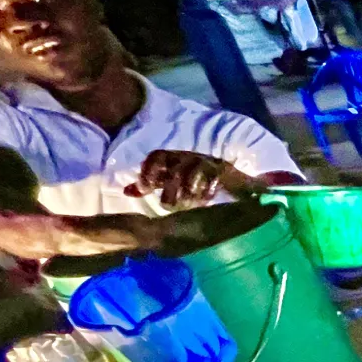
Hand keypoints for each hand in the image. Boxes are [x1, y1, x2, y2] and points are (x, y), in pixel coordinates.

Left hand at [125, 151, 247, 209]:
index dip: (149, 172)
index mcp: (175, 156)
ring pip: (191, 179)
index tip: (146, 190)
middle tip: (171, 205)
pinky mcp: (223, 171)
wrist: (236, 177)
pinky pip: (211, 182)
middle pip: (174, 172)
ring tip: (189, 205)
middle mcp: (189, 156)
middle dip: (170, 193)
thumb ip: (152, 184)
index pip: (157, 157)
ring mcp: (207, 162)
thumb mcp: (172, 179)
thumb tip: (125, 191)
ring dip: (188, 197)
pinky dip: (206, 194)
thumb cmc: (198, 179)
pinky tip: (206, 200)